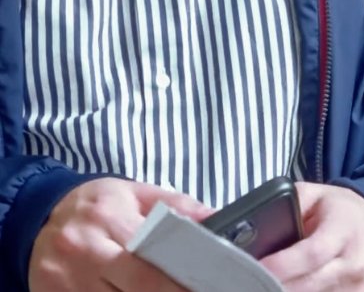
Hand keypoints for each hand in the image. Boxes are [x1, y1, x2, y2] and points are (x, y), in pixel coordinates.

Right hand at [29, 177, 210, 291]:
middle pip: (138, 286)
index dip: (182, 277)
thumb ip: (177, 206)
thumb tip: (216, 218)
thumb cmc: (95, 207)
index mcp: (109, 219)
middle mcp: (85, 251)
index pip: (153, 254)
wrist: (35, 217)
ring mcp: (65, 281)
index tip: (205, 284)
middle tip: (196, 291)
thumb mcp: (134, 194)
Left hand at [260, 183, 363, 291]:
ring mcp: (357, 285)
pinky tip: (288, 287)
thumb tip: (251, 222)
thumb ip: (289, 205)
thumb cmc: (341, 211)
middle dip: (274, 286)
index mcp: (344, 229)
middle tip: (250, 282)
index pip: (312, 253)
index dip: (281, 265)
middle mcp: (354, 261)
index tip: (254, 267)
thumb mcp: (315, 195)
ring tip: (265, 284)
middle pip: (308, 285)